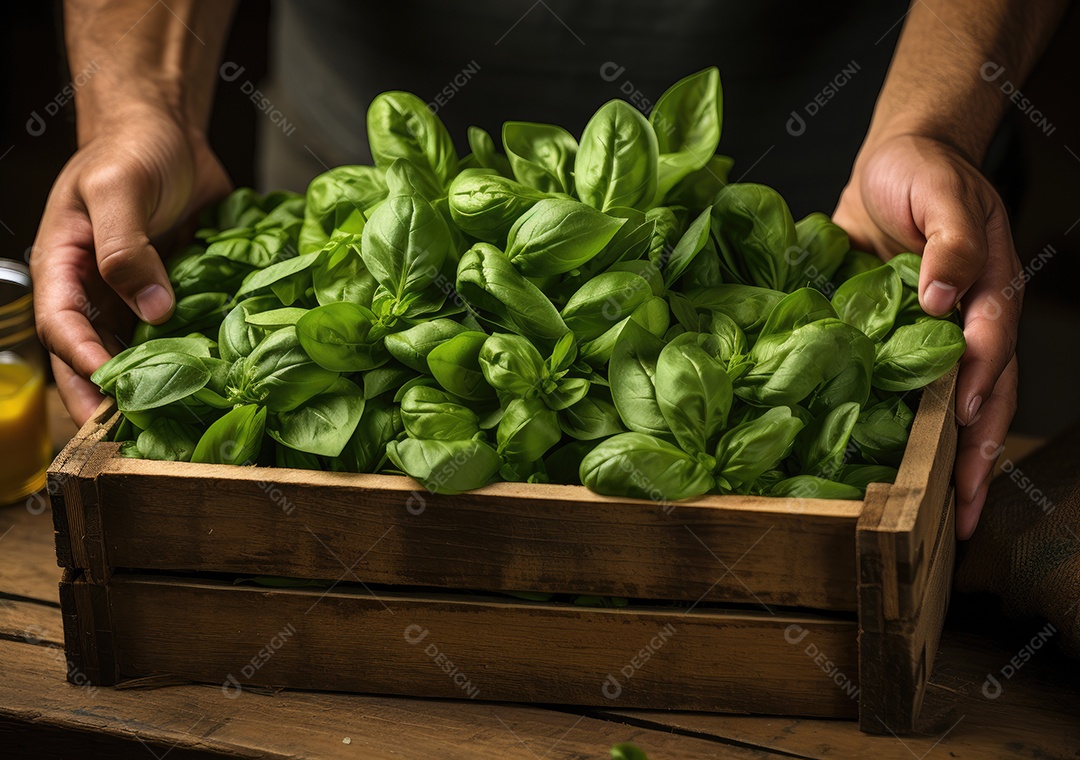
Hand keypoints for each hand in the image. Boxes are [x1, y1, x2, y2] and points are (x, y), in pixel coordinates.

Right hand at [30, 106, 230, 425]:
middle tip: (136, 440)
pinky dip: (190, 359)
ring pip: (136, 354)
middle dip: (109, 399)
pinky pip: (178, 334)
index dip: (83, 363)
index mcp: (64, 267)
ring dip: (152, 388)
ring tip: (176, 427)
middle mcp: (95, 290)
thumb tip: (153, 311)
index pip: (62, 328)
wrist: (168, 131)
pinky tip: (214, 384)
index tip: (110, 394)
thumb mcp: (118, 189)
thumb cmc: (130, 149)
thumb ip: (126, 248)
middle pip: (92, 357)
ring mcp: (134, 296)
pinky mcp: (173, 293)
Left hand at [834, 133, 1020, 539]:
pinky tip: (899, 476)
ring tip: (948, 519)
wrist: (890, 167)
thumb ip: (948, 242)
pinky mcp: (898, 346)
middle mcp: (971, 325)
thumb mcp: (939, 194)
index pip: (993, 344)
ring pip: (955, 411)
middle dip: (979, 455)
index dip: (982, 381)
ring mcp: (938, 341)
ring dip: (954, 463)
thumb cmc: (922, 174)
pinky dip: (910, 437)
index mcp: (989, 288)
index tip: (966, 417)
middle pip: (988, 397)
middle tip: (965, 511)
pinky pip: (907, 397)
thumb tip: (942, 298)